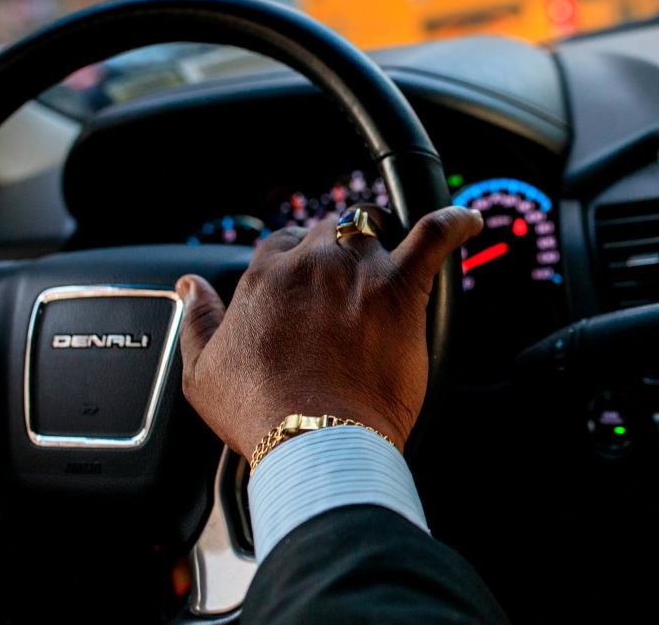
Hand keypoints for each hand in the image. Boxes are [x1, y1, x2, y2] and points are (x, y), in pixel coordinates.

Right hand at [176, 206, 482, 460]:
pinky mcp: (401, 289)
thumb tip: (190, 285)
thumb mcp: (203, 371)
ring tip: (390, 264)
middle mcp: (311, 263)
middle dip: (338, 251)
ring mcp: (358, 271)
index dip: (298, 262)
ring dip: (380, 243)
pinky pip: (434, 237)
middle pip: (329, 233)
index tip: (306, 286)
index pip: (284, 244)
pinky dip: (454, 223)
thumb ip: (198, 319)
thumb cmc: (261, 412)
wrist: (315, 439)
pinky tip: (467, 219)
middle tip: (348, 287)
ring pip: (372, 231)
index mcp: (265, 278)